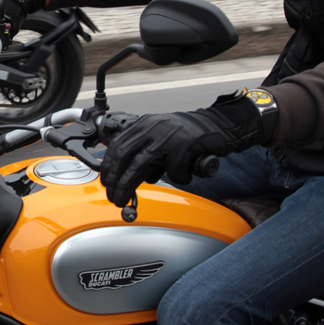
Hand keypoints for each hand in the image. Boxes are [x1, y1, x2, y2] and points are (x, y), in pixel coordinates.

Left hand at [98, 88, 278, 207]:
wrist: (217, 126)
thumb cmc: (188, 137)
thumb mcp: (161, 140)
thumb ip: (145, 154)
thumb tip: (125, 178)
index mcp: (144, 124)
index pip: (118, 145)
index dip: (108, 166)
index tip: (106, 182)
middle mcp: (152, 127)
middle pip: (124, 154)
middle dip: (115, 179)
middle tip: (113, 196)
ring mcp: (167, 135)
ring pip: (140, 164)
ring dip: (128, 185)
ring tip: (125, 200)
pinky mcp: (183, 144)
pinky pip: (174, 170)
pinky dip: (178, 178)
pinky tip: (184, 177)